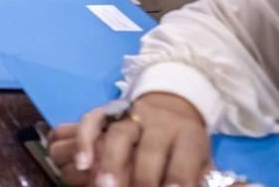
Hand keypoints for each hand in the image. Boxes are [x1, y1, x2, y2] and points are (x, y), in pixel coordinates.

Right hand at [52, 94, 211, 186]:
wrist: (172, 106)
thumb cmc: (186, 147)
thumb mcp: (202, 161)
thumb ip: (199, 178)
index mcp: (188, 134)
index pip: (185, 155)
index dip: (179, 175)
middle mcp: (160, 120)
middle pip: (150, 147)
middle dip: (142, 177)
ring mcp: (131, 112)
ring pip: (119, 134)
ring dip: (111, 163)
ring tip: (104, 186)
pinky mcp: (108, 110)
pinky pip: (92, 121)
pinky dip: (85, 141)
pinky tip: (83, 164)